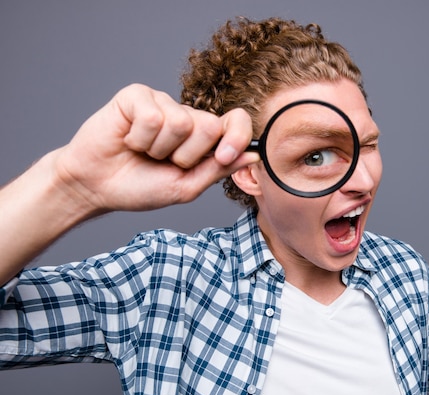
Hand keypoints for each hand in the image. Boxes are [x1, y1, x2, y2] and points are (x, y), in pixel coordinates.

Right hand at [53, 83, 258, 212]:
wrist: (98, 187)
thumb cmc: (141, 187)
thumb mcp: (186, 187)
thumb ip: (218, 169)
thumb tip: (254, 154)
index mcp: (203, 138)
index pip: (236, 122)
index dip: (237, 136)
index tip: (223, 156)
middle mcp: (186, 116)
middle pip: (211, 126)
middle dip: (188, 155)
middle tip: (165, 162)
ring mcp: (162, 103)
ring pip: (180, 122)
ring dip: (159, 149)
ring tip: (144, 152)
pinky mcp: (137, 96)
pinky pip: (152, 117)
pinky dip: (139, 139)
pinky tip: (128, 140)